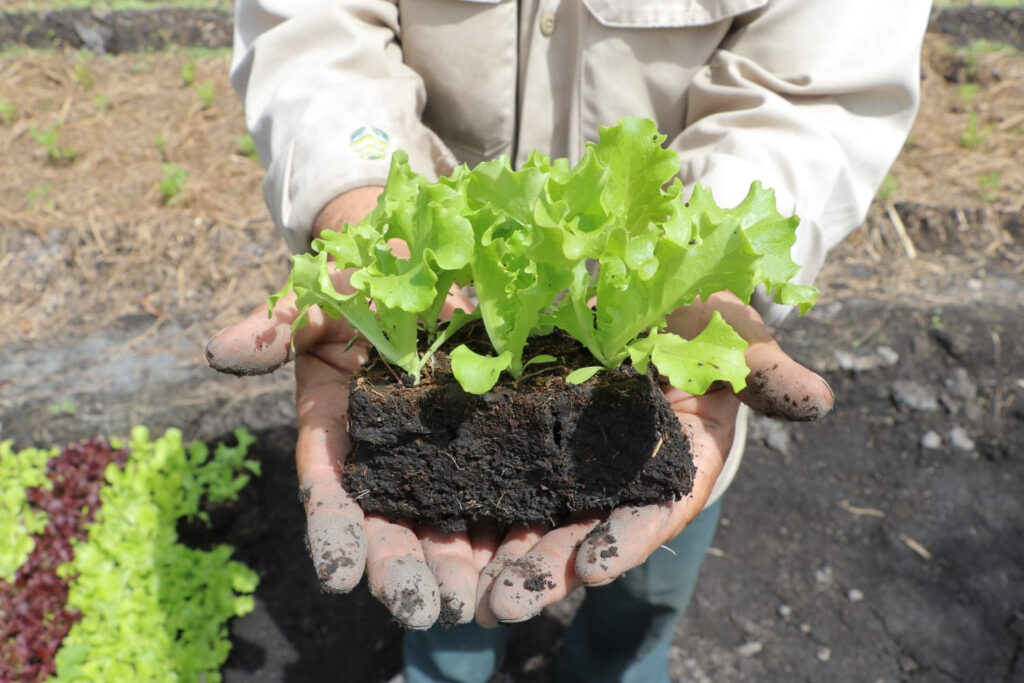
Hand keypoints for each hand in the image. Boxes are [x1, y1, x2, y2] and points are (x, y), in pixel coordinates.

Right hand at [206, 186, 491, 628]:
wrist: (430, 260)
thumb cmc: (368, 281)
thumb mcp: (324, 296)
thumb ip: (278, 325)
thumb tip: (221, 350)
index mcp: (342, 434)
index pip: (332, 493)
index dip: (333, 532)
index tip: (337, 572)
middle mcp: (392, 460)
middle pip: (394, 527)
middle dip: (405, 572)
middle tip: (421, 609)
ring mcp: (448, 458)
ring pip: (452, 528)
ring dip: (462, 571)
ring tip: (477, 608)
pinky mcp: (501, 446)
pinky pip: (512, 497)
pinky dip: (520, 534)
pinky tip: (534, 568)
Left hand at [475, 291, 833, 623]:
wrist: (648, 291)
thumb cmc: (700, 316)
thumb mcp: (732, 332)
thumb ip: (763, 368)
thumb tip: (817, 400)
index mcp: (677, 460)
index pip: (658, 509)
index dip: (629, 538)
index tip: (597, 567)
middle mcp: (622, 474)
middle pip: (587, 530)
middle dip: (550, 568)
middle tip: (506, 606)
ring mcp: (573, 460)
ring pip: (537, 517)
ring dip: (504, 558)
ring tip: (468, 598)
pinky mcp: (529, 436)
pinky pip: (498, 475)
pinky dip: (472, 505)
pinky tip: (437, 532)